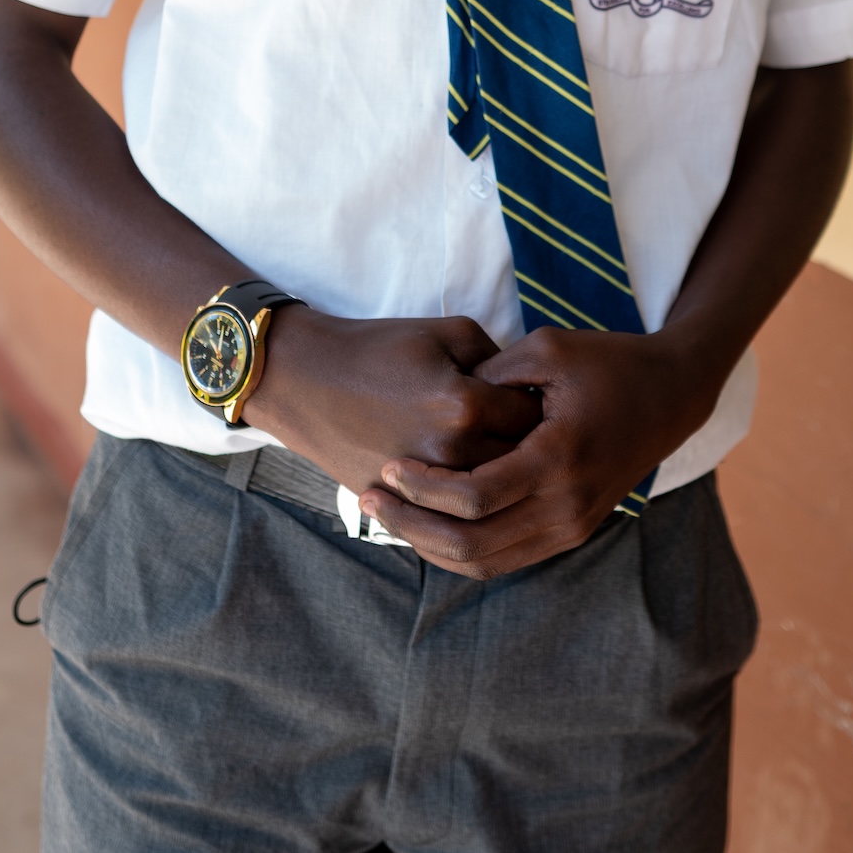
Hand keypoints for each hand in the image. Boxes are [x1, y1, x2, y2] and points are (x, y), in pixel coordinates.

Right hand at [244, 305, 542, 500]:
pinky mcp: (402, 506)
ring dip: (503, 482)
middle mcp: (450, 452)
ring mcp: (424, 487)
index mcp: (465, 404)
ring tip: (507, 458)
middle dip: (531, 449)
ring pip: (489, 500)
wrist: (307, 379)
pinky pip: (452, 520)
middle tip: (535, 432)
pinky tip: (477, 485)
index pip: (534, 418)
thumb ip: (498, 359)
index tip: (545, 399)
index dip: (544, 407)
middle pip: (519, 464)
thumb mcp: (446, 332)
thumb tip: (528, 388)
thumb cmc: (379, 348)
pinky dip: (468, 507)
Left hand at [357, 325, 725, 577]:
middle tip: (373, 497)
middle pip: (473, 544)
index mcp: (559, 458)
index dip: (424, 487)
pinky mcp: (571, 532)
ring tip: (390, 514)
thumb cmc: (607, 361)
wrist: (671, 394)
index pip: (475, 497)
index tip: (389, 464)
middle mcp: (567, 505)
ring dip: (432, 545)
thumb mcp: (547, 348)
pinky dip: (461, 549)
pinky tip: (428, 522)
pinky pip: (505, 559)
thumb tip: (438, 399)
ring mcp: (572, 526)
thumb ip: (492, 373)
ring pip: (486, 562)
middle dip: (414, 525)